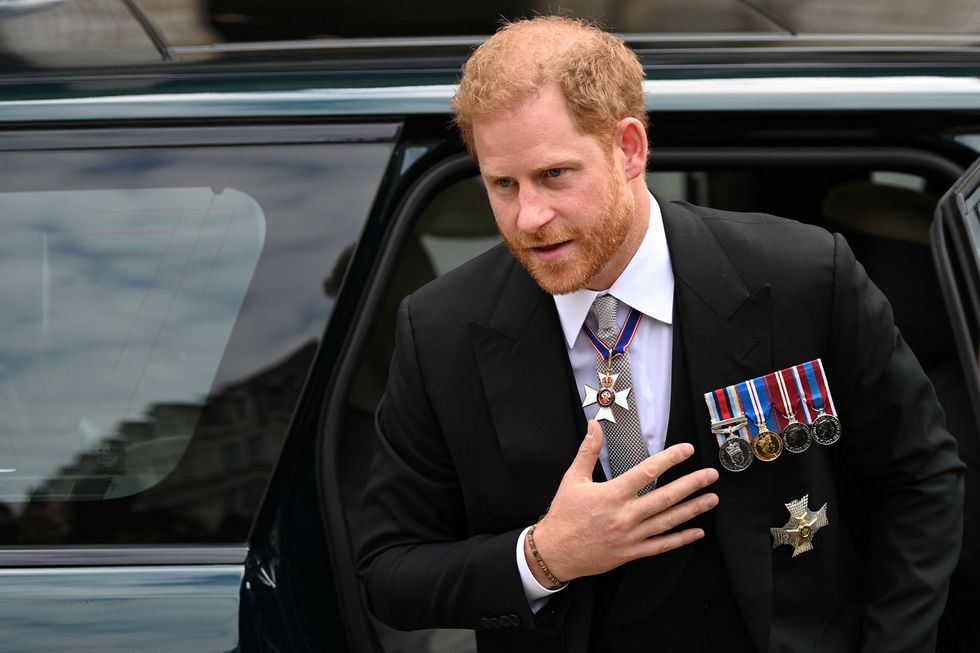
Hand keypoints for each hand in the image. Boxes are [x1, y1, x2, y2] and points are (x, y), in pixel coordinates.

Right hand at [525, 420, 718, 583]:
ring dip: (693, 509)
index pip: (647, 472)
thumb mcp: (573, 479)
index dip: (670, 459)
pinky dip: (681, 539)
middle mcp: (625, 515)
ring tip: (712, 499)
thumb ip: (587, 451)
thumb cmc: (564, 514)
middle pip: (665, 497)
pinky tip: (697, 531)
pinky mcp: (632, 552)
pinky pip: (661, 546)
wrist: (556, 552)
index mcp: (612, 494)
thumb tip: (594, 425)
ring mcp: (631, 536)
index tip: (687, 450)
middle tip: (711, 475)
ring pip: (668, 521)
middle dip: (692, 484)